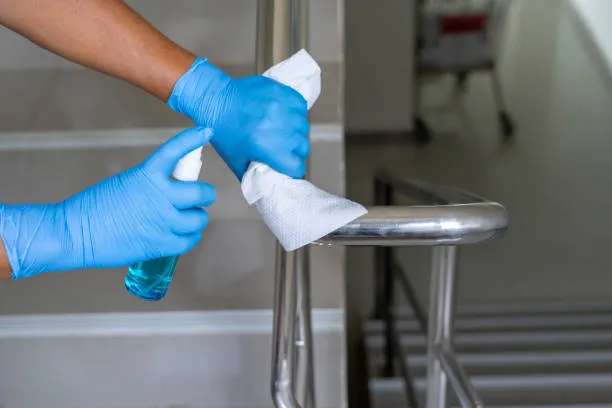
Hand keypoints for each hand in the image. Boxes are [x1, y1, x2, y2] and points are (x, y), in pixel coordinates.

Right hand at [0, 128, 215, 278]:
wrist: (76, 232)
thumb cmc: (95, 208)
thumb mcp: (125, 182)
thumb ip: (152, 183)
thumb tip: (173, 191)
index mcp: (148, 175)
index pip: (175, 151)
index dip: (193, 139)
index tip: (206, 131)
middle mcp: (161, 196)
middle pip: (202, 193)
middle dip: (203, 195)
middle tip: (197, 198)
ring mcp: (163, 221)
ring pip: (200, 219)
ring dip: (195, 218)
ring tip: (184, 219)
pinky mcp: (162, 244)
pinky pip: (190, 240)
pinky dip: (189, 237)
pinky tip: (181, 234)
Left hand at [167, 58, 309, 178]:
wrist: (215, 99)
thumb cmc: (223, 131)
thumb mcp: (236, 162)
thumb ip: (254, 177)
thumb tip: (267, 189)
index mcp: (268, 147)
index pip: (297, 167)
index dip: (292, 170)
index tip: (287, 167)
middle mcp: (279, 127)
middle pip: (303, 148)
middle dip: (295, 152)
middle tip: (282, 149)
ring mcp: (283, 107)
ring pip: (304, 128)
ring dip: (296, 132)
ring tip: (282, 131)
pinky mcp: (283, 92)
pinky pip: (302, 108)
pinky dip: (296, 113)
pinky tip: (284, 116)